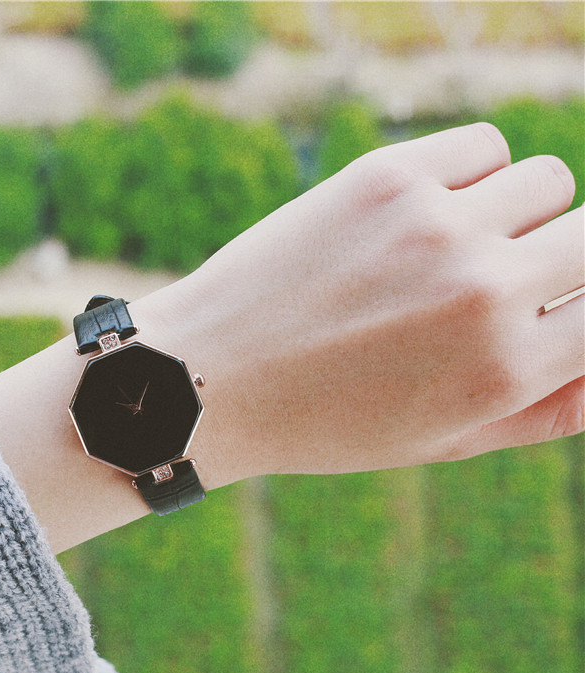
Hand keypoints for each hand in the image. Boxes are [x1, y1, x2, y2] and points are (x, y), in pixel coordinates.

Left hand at [132, 123, 583, 483]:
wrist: (214, 376)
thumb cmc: (328, 420)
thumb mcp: (442, 439)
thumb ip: (546, 408)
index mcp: (505, 370)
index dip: (578, 303)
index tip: (546, 303)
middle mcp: (484, 290)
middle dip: (559, 258)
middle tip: (503, 279)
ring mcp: (436, 223)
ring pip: (546, 179)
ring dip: (513, 212)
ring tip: (448, 249)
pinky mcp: (385, 175)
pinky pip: (483, 144)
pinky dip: (468, 173)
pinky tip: (419, 213)